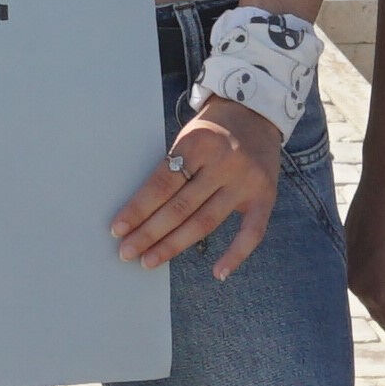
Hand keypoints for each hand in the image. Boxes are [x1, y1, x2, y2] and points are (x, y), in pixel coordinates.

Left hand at [110, 97, 283, 273]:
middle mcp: (224, 163)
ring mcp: (247, 181)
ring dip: (174, 245)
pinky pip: (252, 232)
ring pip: (206, 222)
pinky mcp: (266, 196)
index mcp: (199, 143)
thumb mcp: (188, 137)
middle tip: (126, 252)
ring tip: (149, 261)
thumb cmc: (212, 129)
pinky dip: (235, 255)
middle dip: (149, 233)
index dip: (138, 209)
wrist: (257, 112)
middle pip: (180, 207)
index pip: (162, 185)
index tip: (118, 229)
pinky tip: (217, 273)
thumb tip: (140, 212)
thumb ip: (172, 169)